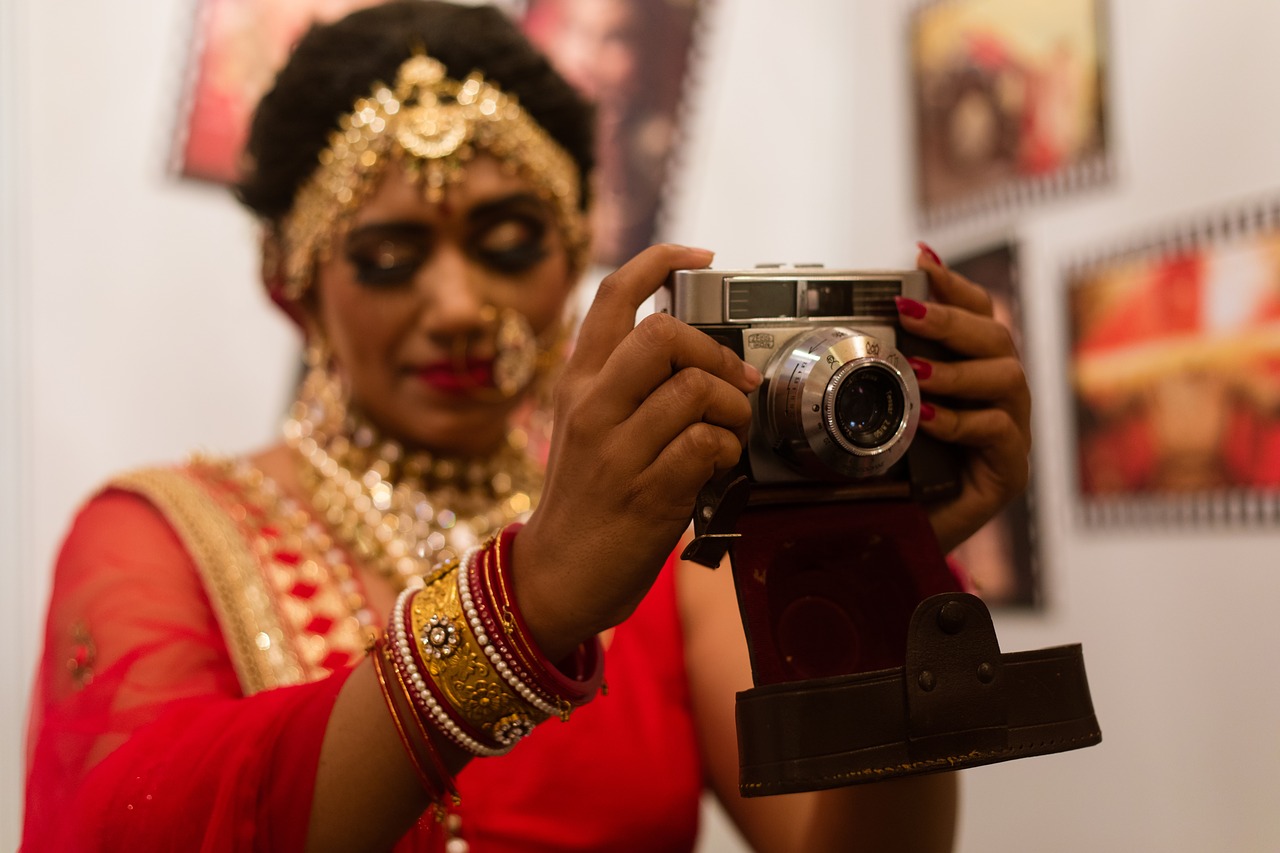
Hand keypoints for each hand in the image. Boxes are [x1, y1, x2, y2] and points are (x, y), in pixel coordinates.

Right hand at [514, 244, 760, 656]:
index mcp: (577, 383)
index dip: (661, 261)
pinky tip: (718, 463)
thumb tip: (692, 351)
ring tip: (729, 429)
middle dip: (714, 351)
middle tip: (732, 379)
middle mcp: (592, 408)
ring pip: (694, 389)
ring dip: (732, 407)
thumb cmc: (583, 501)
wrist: (556, 577)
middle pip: (662, 334)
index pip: (612, 296)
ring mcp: (617, 451)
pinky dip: (727, 449)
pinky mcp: (646, 493)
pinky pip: (706, 445)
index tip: (699, 257)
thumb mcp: (585, 428)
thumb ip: (623, 385)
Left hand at [898, 244, 1031, 553]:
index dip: (954, 286)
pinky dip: (961, 421)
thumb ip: (874, 377)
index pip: (977, 317)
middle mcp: (999, 399)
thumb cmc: (889, 476)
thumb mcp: (875, 418)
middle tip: (909, 311)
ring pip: (1006, 378)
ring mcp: (1010, 435)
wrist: (896, 541)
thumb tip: (842, 328)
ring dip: (957, 370)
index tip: (921, 260)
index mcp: (972, 376)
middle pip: (996, 339)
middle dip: (951, 319)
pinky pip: (998, 432)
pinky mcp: (1008, 473)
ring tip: (915, 371)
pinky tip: (929, 419)